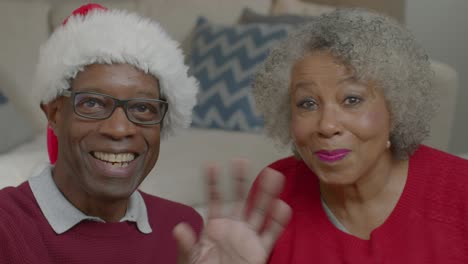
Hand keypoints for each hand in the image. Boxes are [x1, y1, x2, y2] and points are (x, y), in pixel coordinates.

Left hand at [173, 160, 290, 263]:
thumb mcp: (191, 259)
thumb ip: (186, 244)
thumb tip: (178, 228)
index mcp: (215, 225)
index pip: (214, 199)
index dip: (213, 183)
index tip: (211, 165)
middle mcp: (233, 226)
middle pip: (239, 199)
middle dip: (240, 180)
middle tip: (242, 160)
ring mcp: (248, 237)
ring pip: (259, 211)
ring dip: (266, 194)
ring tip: (273, 175)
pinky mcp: (260, 250)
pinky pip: (271, 233)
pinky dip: (278, 221)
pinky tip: (282, 206)